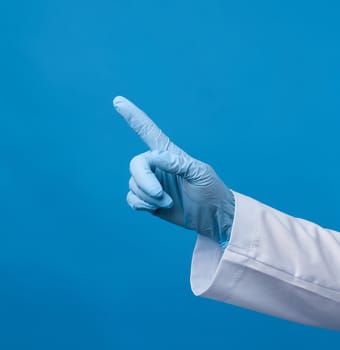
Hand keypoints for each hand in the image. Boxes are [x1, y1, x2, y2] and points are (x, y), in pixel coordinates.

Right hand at [113, 96, 234, 247]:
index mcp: (170, 155)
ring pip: (133, 184)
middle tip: (160, 194)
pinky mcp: (148, 201)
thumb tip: (155, 157)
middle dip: (144, 181)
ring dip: (149, 197)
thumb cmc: (211, 190)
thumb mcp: (200, 173)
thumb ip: (178, 163)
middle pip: (136, 164)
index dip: (134, 117)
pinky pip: (132, 199)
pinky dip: (141, 204)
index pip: (149, 132)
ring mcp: (151, 184)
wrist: (212, 216)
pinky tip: (156, 207)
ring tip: (169, 202)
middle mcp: (157, 167)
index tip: (118, 101)